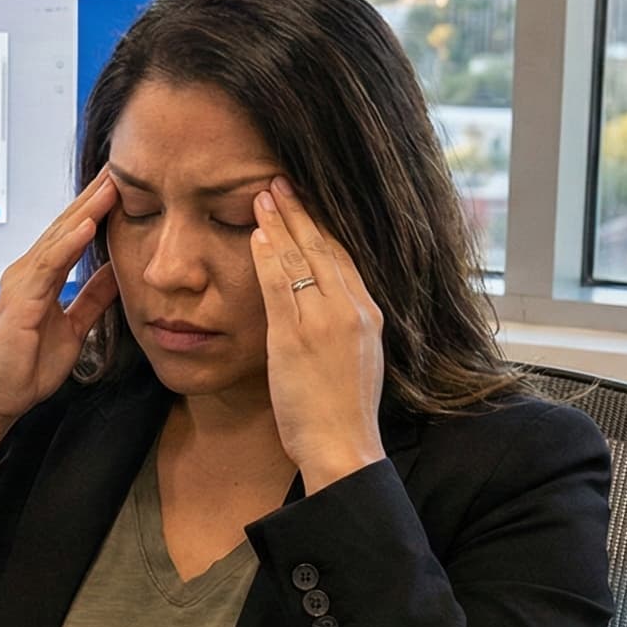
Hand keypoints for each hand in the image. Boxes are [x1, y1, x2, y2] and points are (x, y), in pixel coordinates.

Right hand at [0, 172, 120, 474]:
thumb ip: (91, 298)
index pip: (72, 232)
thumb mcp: (72, 327)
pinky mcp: (21, 299)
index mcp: (40, 277)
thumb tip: (116, 273)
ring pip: (59, 237)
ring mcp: (22, 282)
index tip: (122, 183)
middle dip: (94, 195)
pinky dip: (69, 244)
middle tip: (121, 166)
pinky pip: (48, 265)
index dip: (96, 207)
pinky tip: (88, 225)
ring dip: (86, 210)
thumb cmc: (25, 366)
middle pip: (66, 225)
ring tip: (111, 185)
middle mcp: (28, 272)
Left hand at [251, 177, 386, 491]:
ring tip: (263, 194)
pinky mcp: (298, 336)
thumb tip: (323, 308)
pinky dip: (269, 256)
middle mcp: (352, 310)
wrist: (343, 445)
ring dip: (281, 223)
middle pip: (325, 247)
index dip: (324, 225)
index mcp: (368, 314)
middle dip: (302, 211)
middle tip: (281, 180)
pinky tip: (258, 234)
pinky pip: (281, 285)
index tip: (307, 200)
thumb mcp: (354, 359)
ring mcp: (325, 321)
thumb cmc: (343, 412)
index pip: (344, 256)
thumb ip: (341, 328)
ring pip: (303, 258)